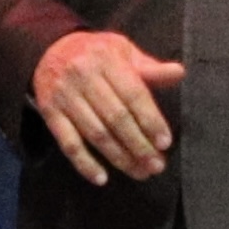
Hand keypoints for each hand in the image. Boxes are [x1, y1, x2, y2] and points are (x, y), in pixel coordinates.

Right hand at [32, 25, 186, 184]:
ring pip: (95, 133)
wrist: (48, 50)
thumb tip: (179, 73)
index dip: (150, 120)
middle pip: (116, 117)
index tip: (165, 143)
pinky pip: (68, 143)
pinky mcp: (49, 113)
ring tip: (139, 173)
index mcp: (106, 59)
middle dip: (139, 145)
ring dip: (119, 157)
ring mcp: (64, 96)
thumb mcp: (122, 51)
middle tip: (156, 165)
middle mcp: (84, 76)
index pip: (133, 94)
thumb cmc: (95, 54)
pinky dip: (84, 163)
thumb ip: (149, 67)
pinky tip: (101, 178)